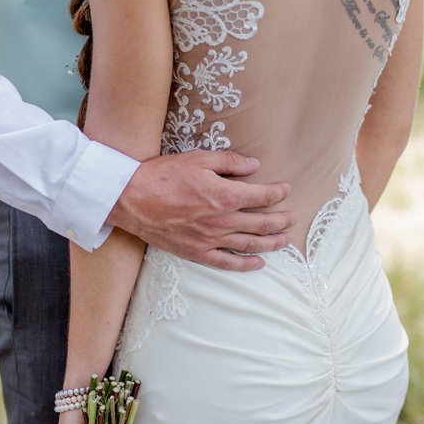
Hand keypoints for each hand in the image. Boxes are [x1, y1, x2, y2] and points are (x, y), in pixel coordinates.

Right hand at [107, 152, 293, 269]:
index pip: (262, 196)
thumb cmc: (162, 176)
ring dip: (271, 243)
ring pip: (250, 245)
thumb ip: (230, 162)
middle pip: (262, 224)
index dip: (278, 193)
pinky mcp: (196, 252)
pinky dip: (245, 265)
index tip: (286, 190)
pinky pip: (227, 263)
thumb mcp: (198, 159)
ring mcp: (210, 240)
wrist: (130, 199)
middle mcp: (222, 221)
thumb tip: (255, 165)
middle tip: (293, 218)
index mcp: (225, 196)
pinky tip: (258, 263)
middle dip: (281, 221)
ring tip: (285, 241)